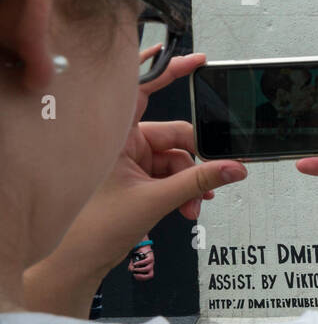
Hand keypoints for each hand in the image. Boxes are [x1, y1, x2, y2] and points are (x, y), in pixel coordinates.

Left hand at [26, 51, 246, 292]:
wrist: (77, 262)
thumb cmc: (91, 228)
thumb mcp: (154, 201)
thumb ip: (199, 182)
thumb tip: (235, 168)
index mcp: (113, 136)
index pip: (142, 90)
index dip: (169, 71)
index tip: (196, 61)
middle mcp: (121, 143)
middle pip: (175, 136)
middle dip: (193, 162)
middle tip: (206, 182)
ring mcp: (129, 161)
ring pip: (177, 160)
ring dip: (189, 184)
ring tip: (190, 207)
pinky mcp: (137, 177)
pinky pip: (171, 175)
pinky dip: (182, 191)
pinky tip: (187, 206)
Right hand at [128, 244, 154, 280]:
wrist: (141, 247)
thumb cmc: (138, 255)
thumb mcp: (133, 263)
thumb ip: (132, 267)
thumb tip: (132, 270)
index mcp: (148, 268)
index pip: (148, 276)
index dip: (142, 278)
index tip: (135, 277)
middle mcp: (151, 266)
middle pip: (150, 275)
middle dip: (142, 277)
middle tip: (135, 275)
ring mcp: (151, 262)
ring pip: (148, 268)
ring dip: (140, 270)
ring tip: (134, 269)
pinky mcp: (150, 257)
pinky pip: (146, 261)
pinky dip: (140, 263)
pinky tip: (135, 263)